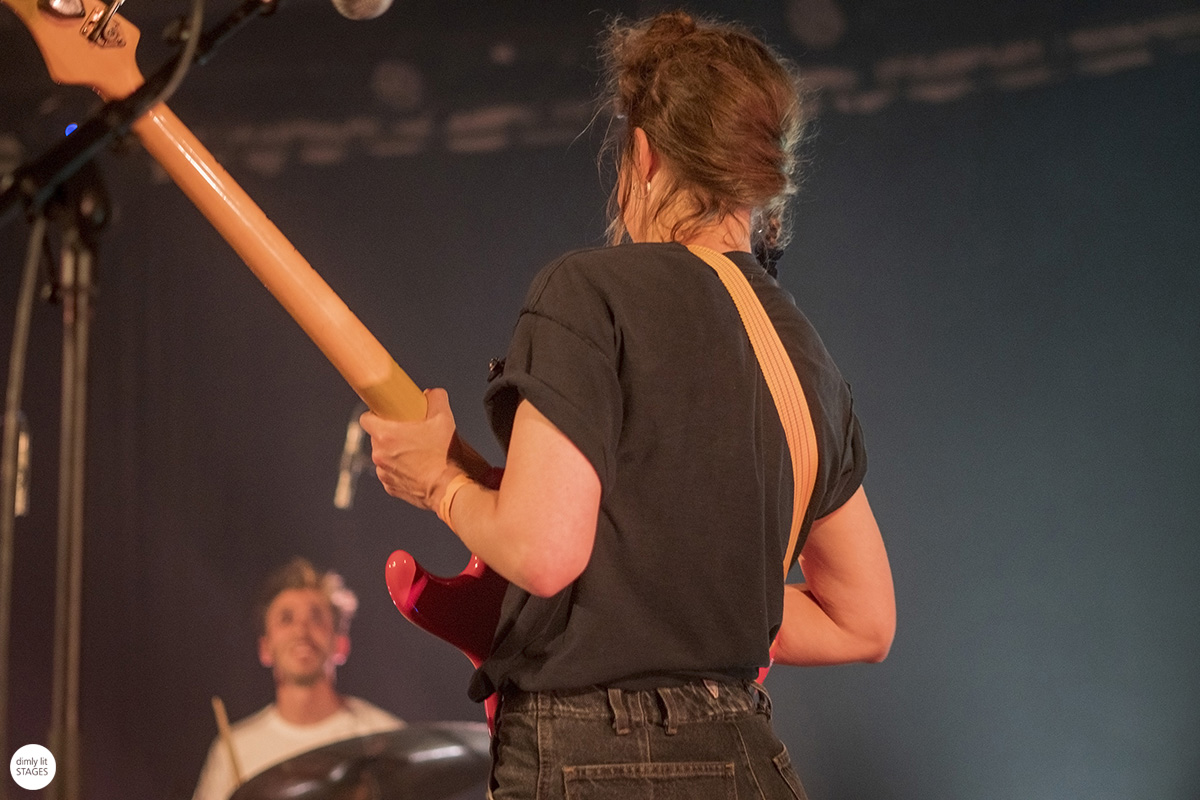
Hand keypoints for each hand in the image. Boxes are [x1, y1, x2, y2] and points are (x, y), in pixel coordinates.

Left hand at [359, 388, 461, 510]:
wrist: (449, 488)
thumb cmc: (444, 456)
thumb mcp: (444, 419)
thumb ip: (437, 399)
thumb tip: (433, 394)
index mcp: (386, 435)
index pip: (366, 419)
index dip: (375, 415)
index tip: (386, 415)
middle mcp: (380, 455)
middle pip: (377, 438)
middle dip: (390, 435)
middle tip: (409, 433)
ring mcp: (384, 473)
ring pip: (384, 457)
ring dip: (394, 453)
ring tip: (415, 452)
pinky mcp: (391, 487)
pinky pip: (390, 474)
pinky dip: (399, 470)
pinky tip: (416, 468)